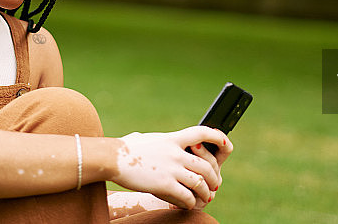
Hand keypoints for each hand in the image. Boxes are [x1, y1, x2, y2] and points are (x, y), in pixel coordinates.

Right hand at [109, 126, 232, 209]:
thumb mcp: (145, 138)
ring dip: (206, 193)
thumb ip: (155, 140)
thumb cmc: (125, 149)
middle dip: (214, 177)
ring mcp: (171, 168)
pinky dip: (190, 203)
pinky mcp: (164, 184)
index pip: (201, 132)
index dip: (217, 136)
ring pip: (200, 182)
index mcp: (172, 138)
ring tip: (205, 198)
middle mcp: (175, 152)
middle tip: (215, 184)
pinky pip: (186, 196)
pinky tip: (187, 205)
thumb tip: (143, 137)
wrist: (111, 157)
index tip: (226, 141)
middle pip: (206, 164)